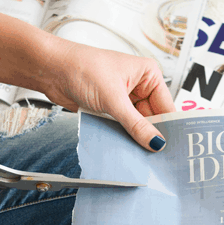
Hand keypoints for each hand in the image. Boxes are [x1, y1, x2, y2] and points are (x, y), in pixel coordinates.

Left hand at [43, 40, 174, 151]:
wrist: (52, 70)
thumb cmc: (81, 68)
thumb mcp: (114, 99)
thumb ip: (136, 124)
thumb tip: (155, 141)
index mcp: (148, 74)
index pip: (166, 105)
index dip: (169, 127)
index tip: (171, 148)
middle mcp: (138, 85)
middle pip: (152, 118)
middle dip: (150, 135)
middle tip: (155, 156)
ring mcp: (123, 98)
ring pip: (137, 124)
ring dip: (135, 137)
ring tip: (140, 154)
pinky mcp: (110, 109)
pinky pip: (122, 127)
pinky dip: (122, 136)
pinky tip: (125, 148)